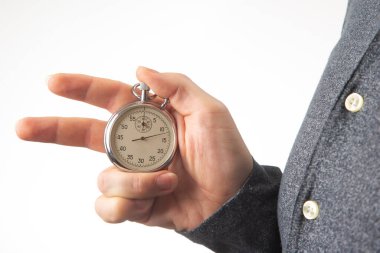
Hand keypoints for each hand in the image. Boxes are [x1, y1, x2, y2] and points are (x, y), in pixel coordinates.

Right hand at [16, 67, 252, 230]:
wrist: (233, 199)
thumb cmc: (226, 154)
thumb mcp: (209, 111)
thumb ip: (176, 86)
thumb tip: (139, 69)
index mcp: (148, 120)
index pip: (108, 99)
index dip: (82, 89)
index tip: (55, 83)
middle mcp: (134, 146)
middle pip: (83, 135)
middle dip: (54, 130)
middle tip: (24, 127)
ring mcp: (132, 176)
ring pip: (104, 177)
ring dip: (135, 180)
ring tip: (168, 179)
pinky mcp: (135, 203)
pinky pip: (110, 206)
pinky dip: (128, 204)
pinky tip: (153, 199)